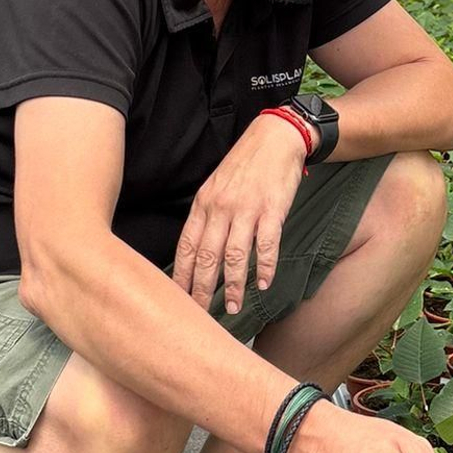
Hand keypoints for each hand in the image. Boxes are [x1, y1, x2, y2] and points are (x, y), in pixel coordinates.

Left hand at [173, 114, 306, 315]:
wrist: (275, 138)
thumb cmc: (245, 165)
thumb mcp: (215, 187)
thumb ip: (206, 217)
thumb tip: (196, 251)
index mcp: (203, 204)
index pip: (186, 246)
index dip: (181, 276)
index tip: (177, 299)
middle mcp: (221, 208)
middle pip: (206, 256)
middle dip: (201, 289)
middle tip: (200, 313)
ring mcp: (247, 209)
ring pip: (235, 255)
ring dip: (233, 285)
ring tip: (232, 306)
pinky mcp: (272, 209)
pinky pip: (267, 244)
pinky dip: (265, 267)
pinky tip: (264, 284)